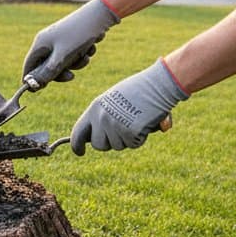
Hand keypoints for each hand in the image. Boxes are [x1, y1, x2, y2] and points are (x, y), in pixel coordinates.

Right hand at [22, 0, 119, 87]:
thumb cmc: (80, 34)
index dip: (31, 79)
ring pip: (63, 61)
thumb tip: (33, 85)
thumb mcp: (63, 56)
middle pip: (47, 66)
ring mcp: (60, 39)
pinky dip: (82, 54)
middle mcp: (48, 41)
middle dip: (61, 72)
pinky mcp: (72, 38)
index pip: (29, 66)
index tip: (37, 90)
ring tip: (87, 55)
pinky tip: (92, 45)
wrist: (102, 14)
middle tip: (72, 76)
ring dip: (76, 62)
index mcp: (41, 43)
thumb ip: (48, 72)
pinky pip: (73, 54)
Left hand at [70, 59, 188, 154]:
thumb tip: (97, 139)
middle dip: (110, 142)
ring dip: (128, 138)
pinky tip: (145, 122)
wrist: (159, 83)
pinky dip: (141, 137)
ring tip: (136, 120)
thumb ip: (103, 117)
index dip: (77, 145)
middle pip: (99, 145)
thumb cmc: (139, 90)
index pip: (78, 132)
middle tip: (124, 128)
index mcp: (94, 108)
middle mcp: (101, 118)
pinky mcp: (130, 132)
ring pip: (118, 146)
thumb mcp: (113, 100)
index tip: (80, 152)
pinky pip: (133, 144)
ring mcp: (115, 125)